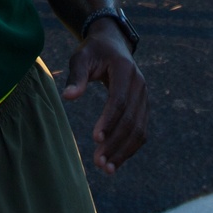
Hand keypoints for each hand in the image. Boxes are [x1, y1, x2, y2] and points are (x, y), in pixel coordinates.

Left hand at [62, 19, 148, 174]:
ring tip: (106, 169)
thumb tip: (68, 97)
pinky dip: (130, 148)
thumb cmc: (93, 51)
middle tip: (98, 163)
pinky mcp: (142, 106)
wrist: (113, 44)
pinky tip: (115, 161)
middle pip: (131, 119)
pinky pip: (141, 130)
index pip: (120, 99)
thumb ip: (76, 76)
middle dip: (116, 143)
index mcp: (125, 69)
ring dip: (124, 151)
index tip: (95, 139)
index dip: (109, 120)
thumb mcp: (81, 57)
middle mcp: (139, 84)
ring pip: (139, 128)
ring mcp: (143, 96)